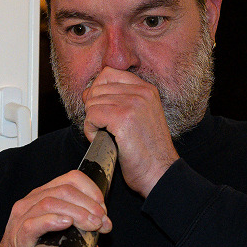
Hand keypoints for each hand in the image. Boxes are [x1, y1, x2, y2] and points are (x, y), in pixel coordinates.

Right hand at [0, 170, 111, 246]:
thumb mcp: (61, 232)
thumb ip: (82, 229)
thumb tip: (102, 232)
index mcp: (43, 195)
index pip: (70, 179)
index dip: (91, 191)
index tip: (103, 209)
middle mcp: (32, 201)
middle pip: (64, 189)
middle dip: (89, 204)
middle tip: (102, 221)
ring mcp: (23, 216)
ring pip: (51, 202)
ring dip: (78, 212)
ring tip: (92, 225)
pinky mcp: (19, 234)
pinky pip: (35, 223)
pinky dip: (53, 220)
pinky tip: (67, 224)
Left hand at [82, 67, 178, 196]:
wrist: (159, 173)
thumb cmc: (147, 152)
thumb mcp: (140, 117)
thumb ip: (119, 100)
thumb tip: (87, 92)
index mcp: (147, 89)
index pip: (108, 73)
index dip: (97, 91)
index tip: (102, 111)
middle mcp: (141, 92)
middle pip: (97, 88)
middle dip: (93, 109)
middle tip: (105, 129)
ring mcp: (133, 104)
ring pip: (92, 102)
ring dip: (92, 122)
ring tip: (107, 137)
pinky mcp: (123, 118)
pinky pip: (91, 116)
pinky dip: (91, 131)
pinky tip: (104, 141)